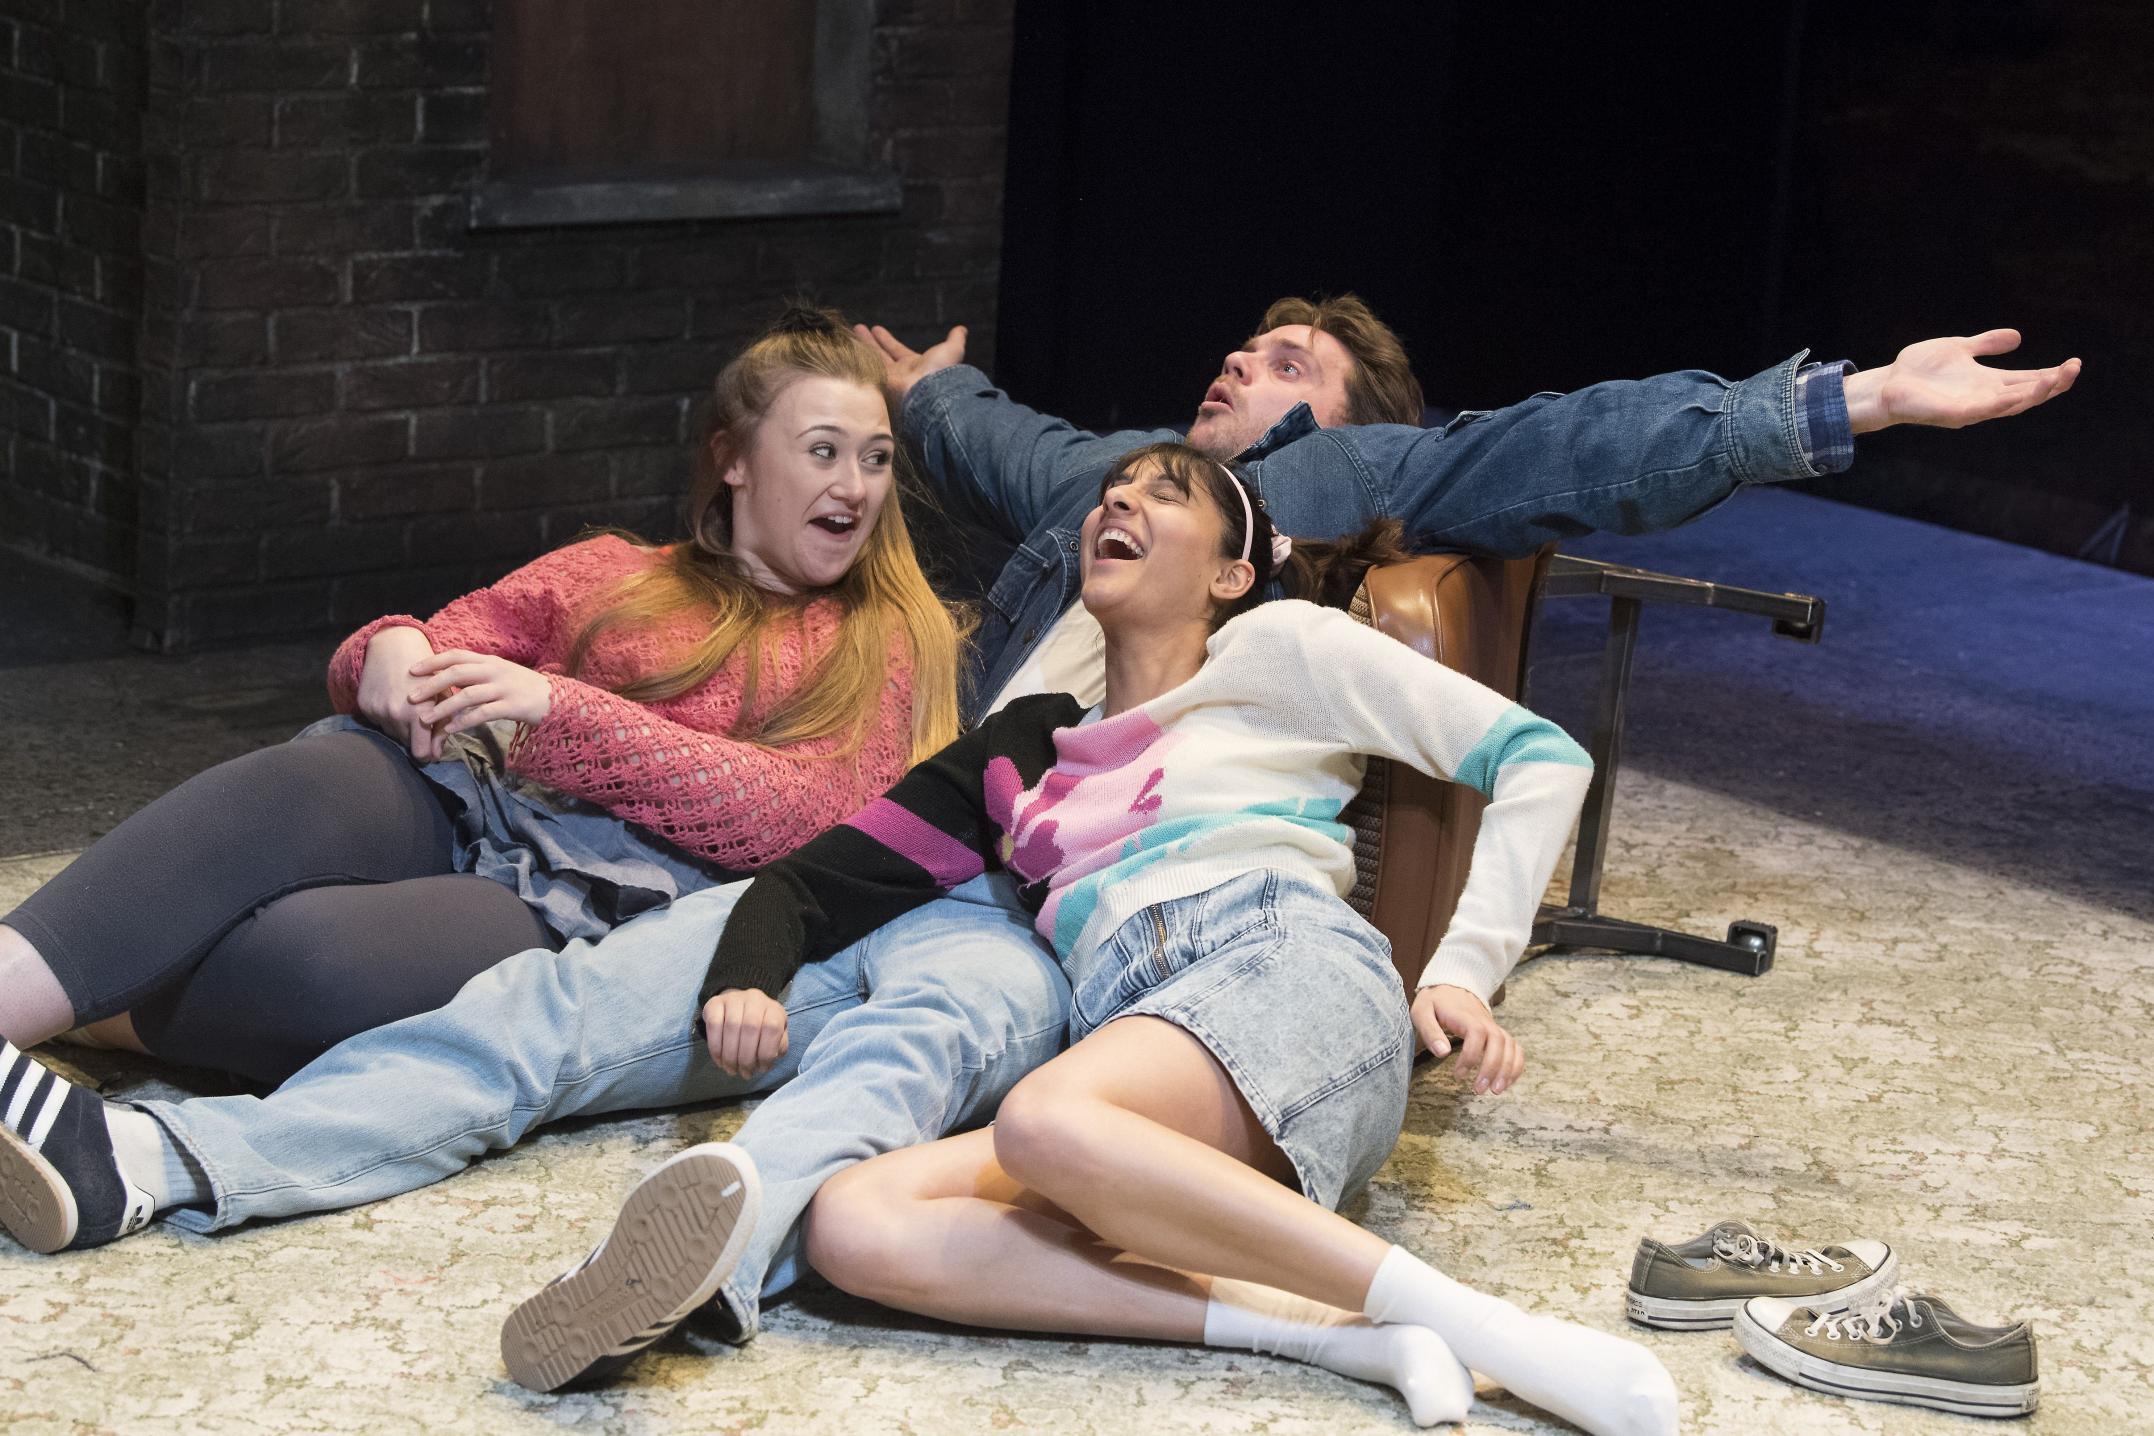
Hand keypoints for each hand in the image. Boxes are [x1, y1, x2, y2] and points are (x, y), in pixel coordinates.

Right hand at [354, 626, 444, 760]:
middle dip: (416, 739)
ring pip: (392, 734)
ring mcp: (377, 711)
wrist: (394, 647)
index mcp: (417, 713)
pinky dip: (387, 718)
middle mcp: (394, 715)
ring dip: (402, 729)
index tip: (432, 751)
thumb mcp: (443, 696)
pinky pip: (378, 723)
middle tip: (423, 723)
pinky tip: (394, 701)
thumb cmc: (428, 671)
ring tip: (409, 709)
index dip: (427, 755)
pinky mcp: (365, 706)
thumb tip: (436, 754)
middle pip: (406, 744)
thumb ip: (442, 727)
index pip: (420, 753)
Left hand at [405, 650, 551, 739]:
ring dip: (443, 707)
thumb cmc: (522, 687)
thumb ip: (476, 673)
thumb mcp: (499, 673)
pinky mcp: (511, 706)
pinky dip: (464, 721)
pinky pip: (483, 714)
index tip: (412, 670)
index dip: (432, 661)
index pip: (456, 655)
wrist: (555, 699)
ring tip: (425, 718)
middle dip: (431, 684)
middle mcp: (495, 671)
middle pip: (457, 673)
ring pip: (467, 695)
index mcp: (489, 661)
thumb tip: (445, 676)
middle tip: (412, 696)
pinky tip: (450, 729)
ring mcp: (504, 688)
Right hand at [701, 988, 788, 1077]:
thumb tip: (768, 1060)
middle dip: (746, 1058)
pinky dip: (716, 1047)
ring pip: (731, 1027)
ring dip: (730, 1055)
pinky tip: (720, 1061)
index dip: (766, 1052)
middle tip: (744, 1073)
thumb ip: (777, 1047)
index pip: (772, 1028)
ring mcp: (734, 998)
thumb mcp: (776, 1035)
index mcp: (773, 1008)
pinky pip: (714, 1025)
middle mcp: (755, 999)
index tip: (760, 1069)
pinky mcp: (715, 1003)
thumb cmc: (760, 1026)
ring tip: (732, 1070)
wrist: (739, 1007)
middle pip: (750, 1028)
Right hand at [851, 322, 967, 404]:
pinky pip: (864, 367)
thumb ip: (955, 340)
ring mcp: (886, 379)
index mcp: (913, 365)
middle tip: (857, 329)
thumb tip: (961, 329)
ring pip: (870, 359)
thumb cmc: (941, 373)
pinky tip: (844, 346)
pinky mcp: (877, 384)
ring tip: (847, 333)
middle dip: (869, 342)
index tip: (876, 328)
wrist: (931, 395)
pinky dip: (855, 357)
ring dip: (859, 345)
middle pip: (879, 354)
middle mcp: (898, 373)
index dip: (886, 340)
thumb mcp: (951, 351)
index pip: (896, 350)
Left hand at [1411, 984, 1523, 1094]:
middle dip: (1492, 1068)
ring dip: (1507, 1070)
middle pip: (1498, 1043)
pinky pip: (1515, 1049)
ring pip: (1510, 1047)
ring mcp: (1494, 1027)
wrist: (1451, 987)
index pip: (1476, 1034)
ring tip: (1496, 1090)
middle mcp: (1485, 1021)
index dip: (1470, 1056)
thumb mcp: (1422, 1012)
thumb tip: (1442, 1053)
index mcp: (1465, 1016)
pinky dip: (1516, 1065)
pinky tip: (1507, 1083)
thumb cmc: (1435, 1002)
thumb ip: (1430, 1032)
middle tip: (1479, 1090)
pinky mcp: (1498, 1034)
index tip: (1458, 1075)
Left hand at [1843, 330, 2079, 434]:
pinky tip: (2015, 394)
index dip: (2051, 375)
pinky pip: (1982, 411)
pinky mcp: (1954, 415)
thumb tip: (2018, 336)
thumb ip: (1986, 344)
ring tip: (2056, 379)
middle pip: (2028, 395)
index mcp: (1989, 382)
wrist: (1887, 384)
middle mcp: (1985, 398)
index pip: (2028, 381)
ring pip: (2011, 406)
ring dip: (2034, 393)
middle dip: (2052, 384)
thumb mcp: (1959, 348)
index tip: (2073, 363)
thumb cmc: (1919, 370)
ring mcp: (1971, 408)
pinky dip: (2000, 404)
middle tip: (2074, 368)